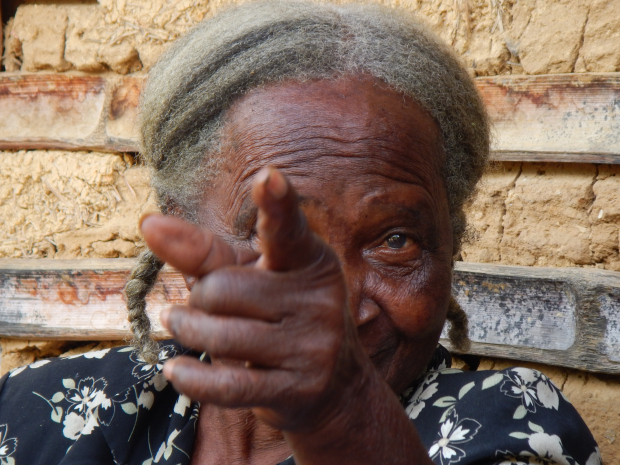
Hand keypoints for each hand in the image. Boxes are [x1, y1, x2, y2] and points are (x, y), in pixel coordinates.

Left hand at [140, 167, 371, 432]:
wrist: (332, 381)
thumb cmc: (278, 311)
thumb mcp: (249, 273)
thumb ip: (203, 249)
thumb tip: (148, 222)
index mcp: (310, 259)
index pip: (287, 230)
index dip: (277, 204)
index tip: (269, 177)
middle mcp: (319, 299)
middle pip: (222, 289)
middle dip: (201, 298)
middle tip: (208, 304)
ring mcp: (313, 346)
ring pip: (220, 335)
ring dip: (190, 331)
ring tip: (188, 327)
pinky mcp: (298, 388)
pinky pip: (228, 385)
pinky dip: (192, 378)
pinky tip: (177, 371)